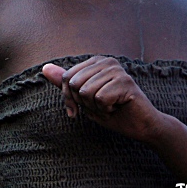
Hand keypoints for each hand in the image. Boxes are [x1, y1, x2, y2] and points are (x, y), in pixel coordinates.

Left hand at [42, 56, 164, 141]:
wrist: (142, 126)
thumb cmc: (113, 112)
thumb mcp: (83, 99)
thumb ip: (66, 83)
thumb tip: (45, 68)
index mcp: (95, 62)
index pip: (66, 78)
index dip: (68, 98)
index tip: (77, 109)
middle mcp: (106, 61)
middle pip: (74, 84)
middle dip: (84, 103)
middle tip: (102, 106)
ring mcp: (116, 70)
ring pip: (86, 92)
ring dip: (96, 107)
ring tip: (112, 106)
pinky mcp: (125, 81)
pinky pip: (100, 99)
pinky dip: (107, 109)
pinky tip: (119, 107)